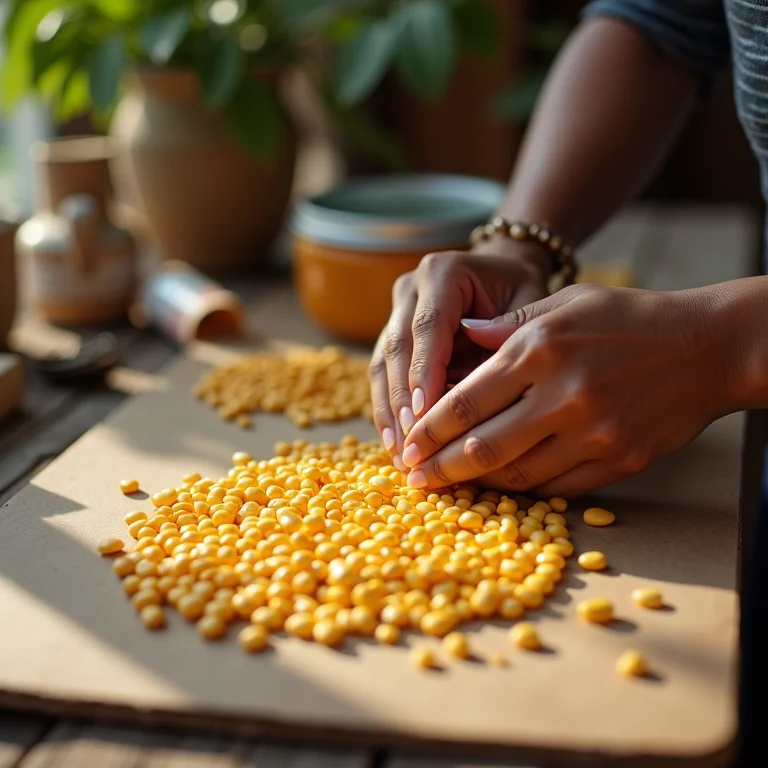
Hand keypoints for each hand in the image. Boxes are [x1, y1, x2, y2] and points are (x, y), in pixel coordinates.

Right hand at [369, 243, 549, 465]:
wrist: (504, 274)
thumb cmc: (522, 292)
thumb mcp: (527, 306)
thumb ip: (504, 341)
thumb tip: (480, 392)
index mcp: (442, 273)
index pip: (428, 327)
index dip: (423, 373)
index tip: (424, 415)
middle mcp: (411, 289)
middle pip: (397, 348)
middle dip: (401, 400)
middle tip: (411, 442)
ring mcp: (396, 311)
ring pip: (382, 365)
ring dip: (388, 412)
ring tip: (399, 452)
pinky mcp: (391, 334)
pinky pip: (383, 375)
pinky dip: (388, 411)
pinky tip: (395, 444)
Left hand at [400, 283, 725, 497]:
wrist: (707, 347)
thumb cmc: (628, 319)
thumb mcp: (564, 305)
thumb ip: (506, 325)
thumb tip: (458, 336)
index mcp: (540, 349)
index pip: (464, 401)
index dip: (427, 430)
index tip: (405, 447)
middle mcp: (564, 394)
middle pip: (482, 447)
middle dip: (440, 468)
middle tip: (415, 480)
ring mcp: (595, 432)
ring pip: (516, 473)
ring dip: (477, 483)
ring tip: (451, 484)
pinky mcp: (621, 460)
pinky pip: (556, 486)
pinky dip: (523, 487)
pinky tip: (502, 484)